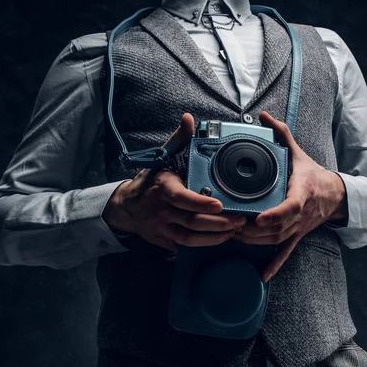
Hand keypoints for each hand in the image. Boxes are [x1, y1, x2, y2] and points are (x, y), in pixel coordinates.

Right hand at [102, 113, 246, 251]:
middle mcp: (162, 211)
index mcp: (163, 189)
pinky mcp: (165, 242)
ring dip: (215, 237)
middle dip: (219, 224)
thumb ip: (179, 140)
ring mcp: (163, 229)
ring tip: (234, 230)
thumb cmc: (150, 182)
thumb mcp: (161, 158)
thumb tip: (189, 119)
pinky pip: (186, 247)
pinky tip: (221, 238)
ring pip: (191, 239)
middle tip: (240, 220)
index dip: (201, 203)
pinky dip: (205, 244)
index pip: (182, 199)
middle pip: (192, 222)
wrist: (125, 207)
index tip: (220, 204)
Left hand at [234, 110, 346, 282]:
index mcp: (302, 193)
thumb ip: (281, 135)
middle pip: (276, 228)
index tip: (258, 218)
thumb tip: (263, 116)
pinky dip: (275, 265)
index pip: (290, 207)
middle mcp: (300, 214)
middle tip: (231, 225)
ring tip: (233, 235)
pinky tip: (263, 277)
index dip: (275, 215)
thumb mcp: (299, 154)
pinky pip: (286, 253)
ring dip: (255, 241)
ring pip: (275, 240)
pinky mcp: (297, 236)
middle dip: (253, 229)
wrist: (336, 196)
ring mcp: (298, 228)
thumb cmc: (314, 176)